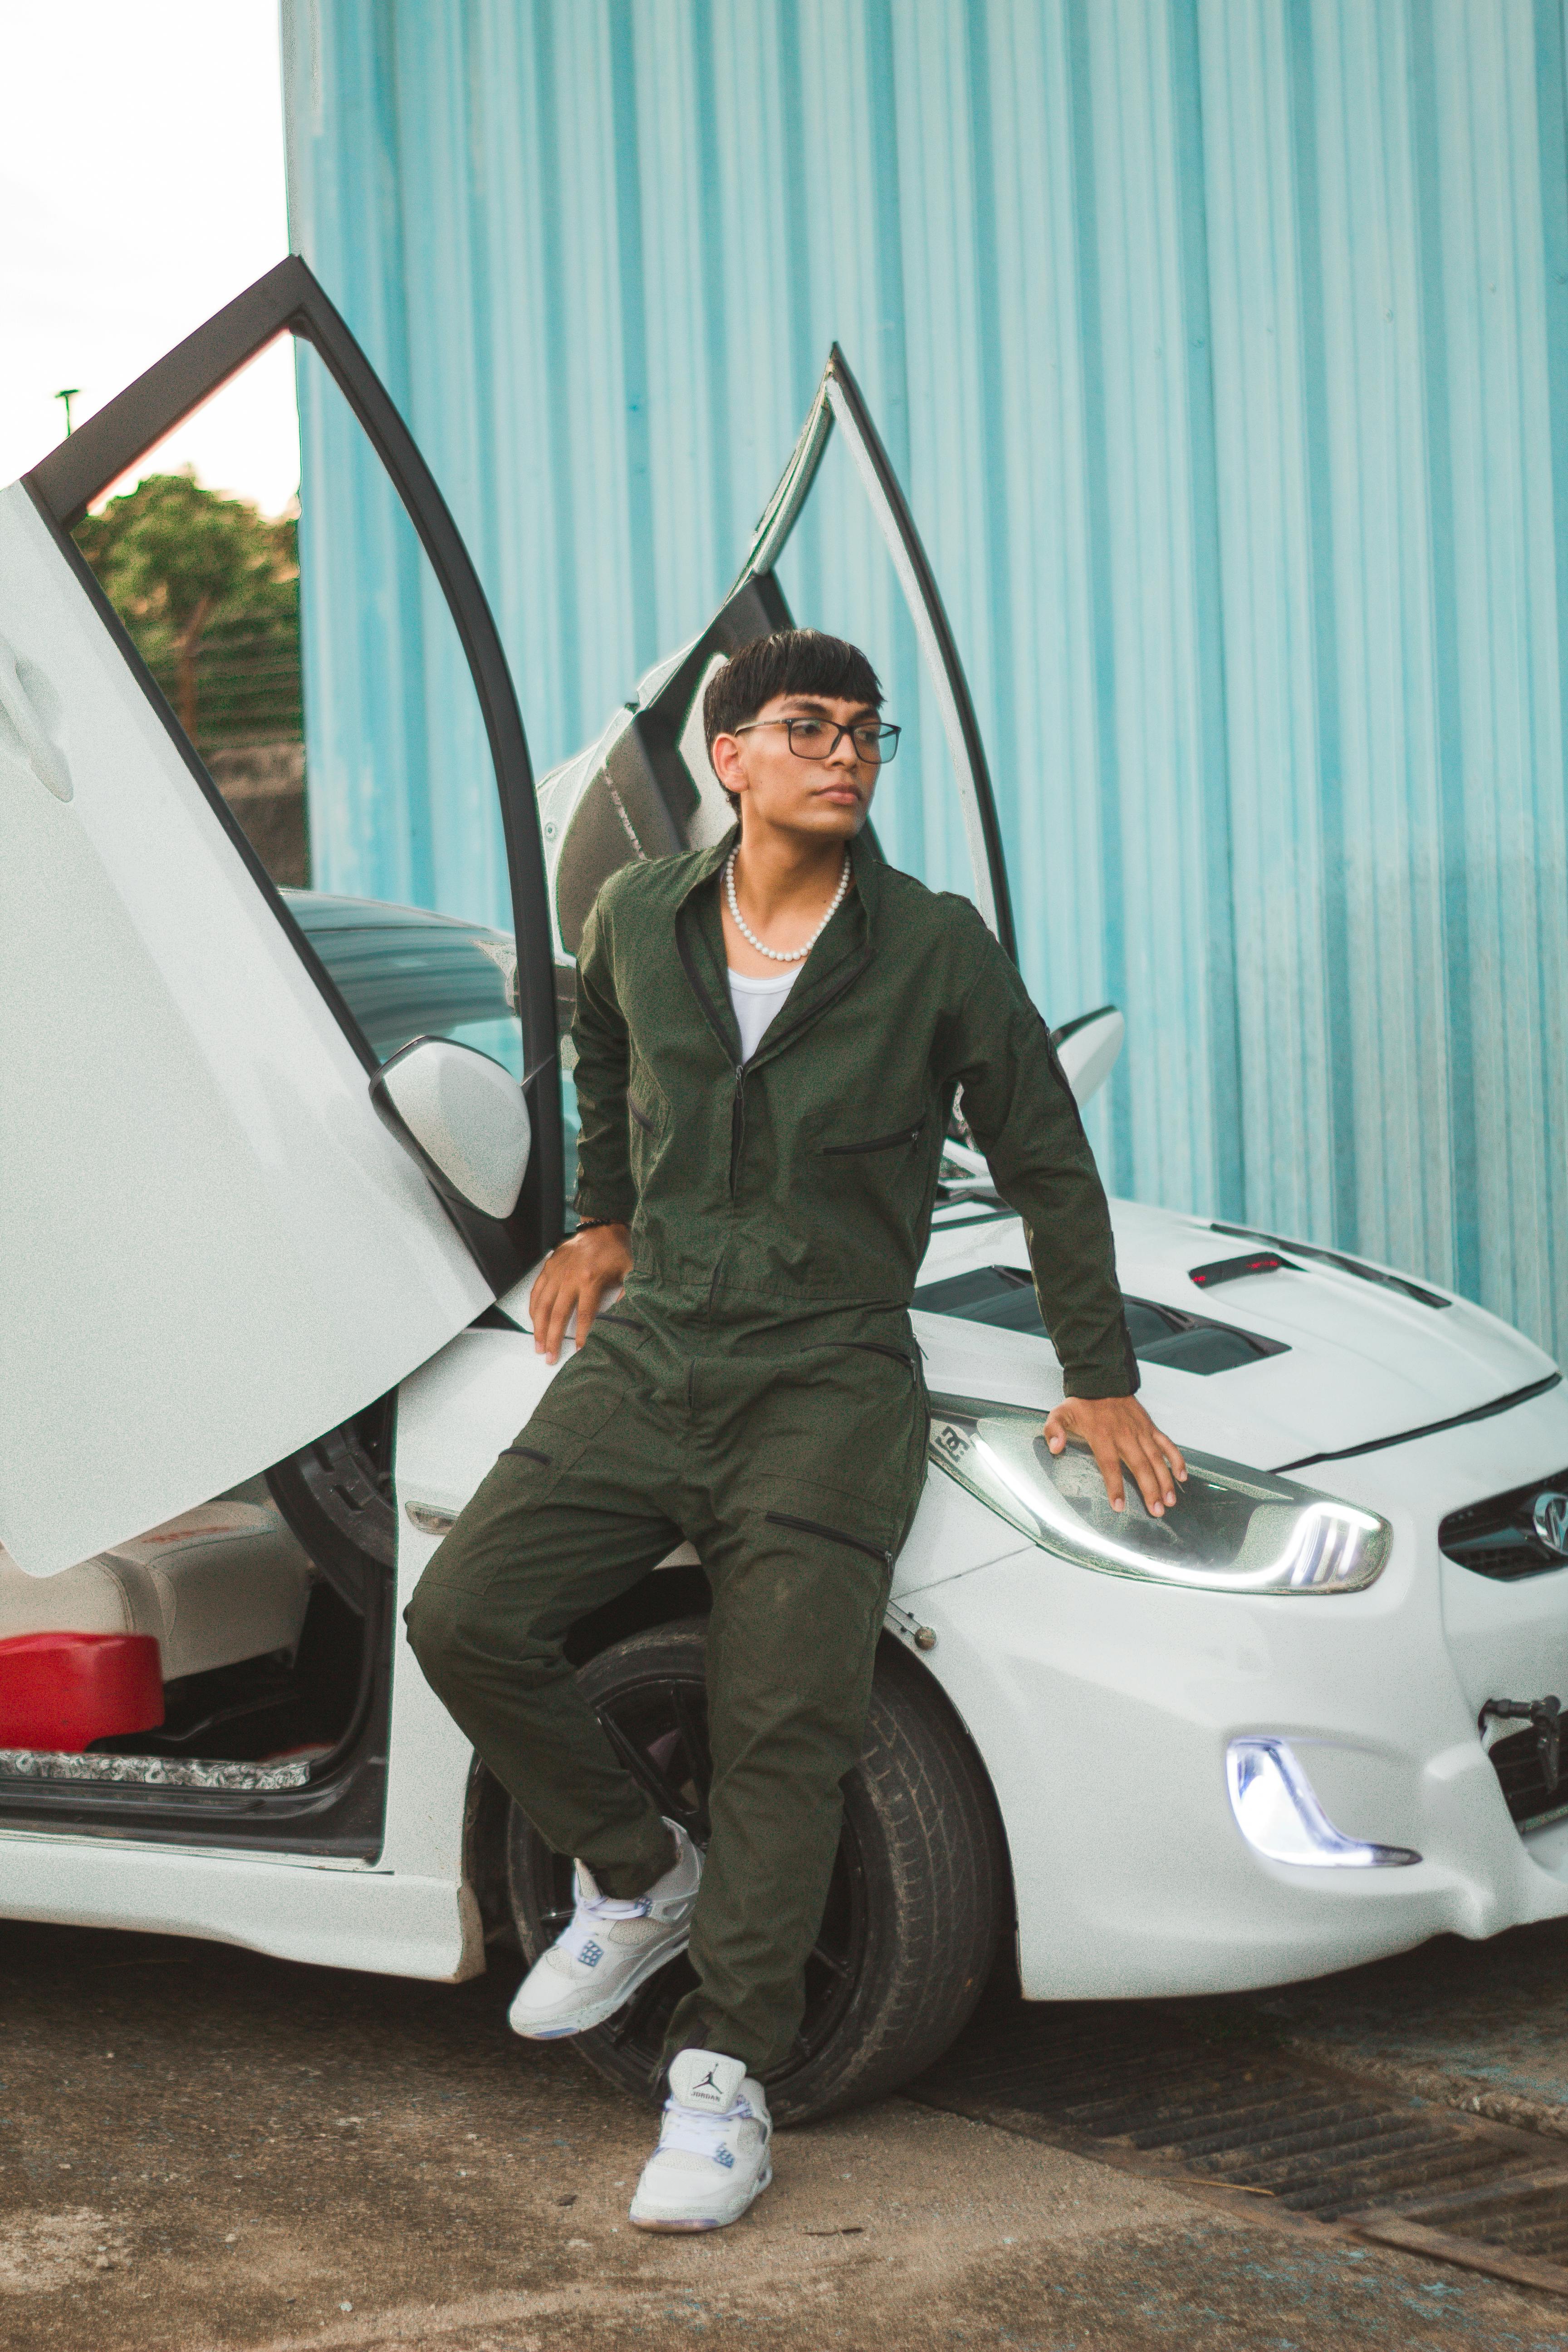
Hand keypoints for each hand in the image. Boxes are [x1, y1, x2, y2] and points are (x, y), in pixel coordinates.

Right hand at [528, 1223, 632, 1362]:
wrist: (602, 1227)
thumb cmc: (615, 1251)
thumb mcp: (628, 1273)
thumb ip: (625, 1296)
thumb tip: (625, 1319)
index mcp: (590, 1280)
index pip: (585, 1315)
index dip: (583, 1335)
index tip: (580, 1351)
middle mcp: (569, 1277)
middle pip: (558, 1314)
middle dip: (553, 1338)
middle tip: (550, 1357)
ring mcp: (556, 1272)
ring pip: (542, 1305)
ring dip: (539, 1328)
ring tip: (538, 1346)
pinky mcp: (549, 1267)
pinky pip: (537, 1291)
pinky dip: (533, 1308)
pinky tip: (533, 1321)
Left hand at [1043, 1395, 1187, 1516]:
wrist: (1102, 1381)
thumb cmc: (1082, 1403)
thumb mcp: (1060, 1414)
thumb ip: (1054, 1430)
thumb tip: (1054, 1447)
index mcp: (1102, 1436)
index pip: (1110, 1465)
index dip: (1115, 1487)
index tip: (1119, 1506)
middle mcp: (1125, 1435)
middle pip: (1140, 1466)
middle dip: (1150, 1490)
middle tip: (1156, 1512)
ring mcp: (1140, 1432)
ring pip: (1156, 1459)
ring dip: (1165, 1481)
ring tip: (1169, 1501)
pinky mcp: (1150, 1427)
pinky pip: (1167, 1444)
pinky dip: (1176, 1459)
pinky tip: (1182, 1476)